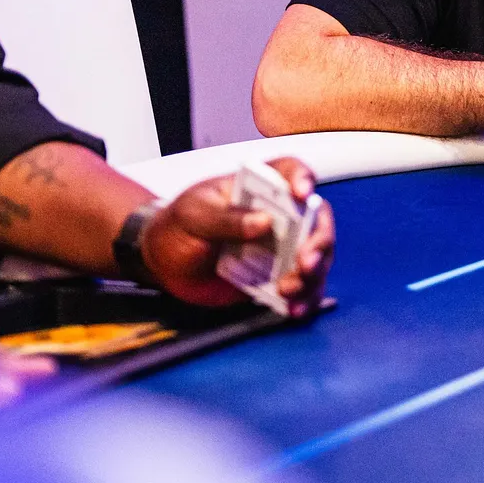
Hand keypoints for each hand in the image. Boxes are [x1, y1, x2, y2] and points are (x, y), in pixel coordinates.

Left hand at [141, 157, 335, 315]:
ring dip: (313, 275)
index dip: (303, 179)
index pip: (290, 171)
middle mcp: (279, 214)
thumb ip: (225, 219)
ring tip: (290, 290)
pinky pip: (303, 287)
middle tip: (306, 262)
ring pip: (316, 256)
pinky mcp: (277, 276)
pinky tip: (295, 310)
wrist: (164, 263)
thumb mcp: (193, 215)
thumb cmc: (179, 226)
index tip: (302, 195)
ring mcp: (282, 247)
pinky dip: (305, 299)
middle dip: (319, 241)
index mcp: (258, 188)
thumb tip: (263, 223)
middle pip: (316, 219)